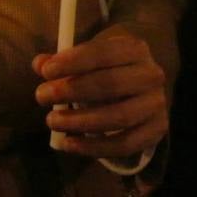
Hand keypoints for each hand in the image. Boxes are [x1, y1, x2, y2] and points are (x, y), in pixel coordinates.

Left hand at [32, 24, 167, 158]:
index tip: (45, 72)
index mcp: (134, 48)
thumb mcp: (89, 57)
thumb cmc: (108, 67)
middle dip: (71, 91)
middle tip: (41, 97)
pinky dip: (95, 147)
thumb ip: (63, 61)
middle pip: (110, 84)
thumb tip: (39, 64)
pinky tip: (69, 144)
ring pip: (119, 117)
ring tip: (52, 121)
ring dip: (80, 122)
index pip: (103, 53)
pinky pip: (125, 144)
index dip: (73, 62)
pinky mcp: (157, 130)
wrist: (142, 87)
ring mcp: (157, 104)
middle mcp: (151, 74)